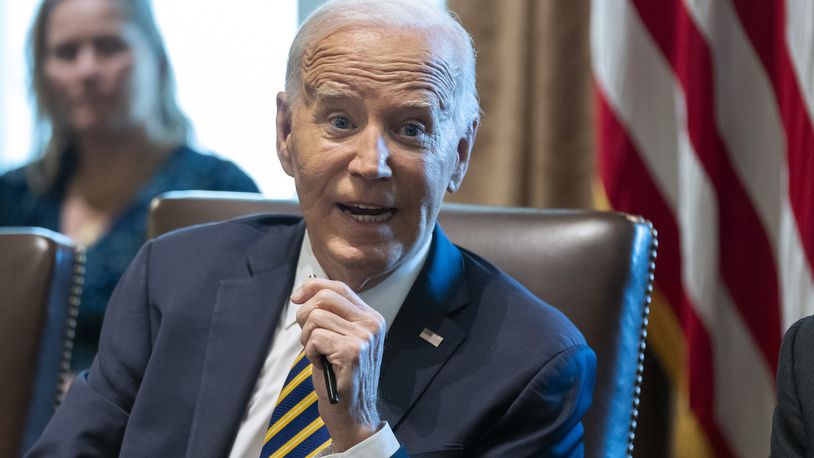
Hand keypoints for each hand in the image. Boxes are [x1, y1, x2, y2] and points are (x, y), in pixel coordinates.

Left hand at [292, 278, 385, 451]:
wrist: (354, 414)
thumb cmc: (341, 377)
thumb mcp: (343, 339)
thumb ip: (333, 316)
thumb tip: (306, 293)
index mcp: (371, 317)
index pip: (339, 287)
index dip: (312, 287)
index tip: (296, 298)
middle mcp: (372, 324)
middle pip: (324, 297)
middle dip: (305, 315)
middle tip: (308, 337)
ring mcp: (364, 337)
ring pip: (315, 318)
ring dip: (307, 339)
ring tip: (319, 355)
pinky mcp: (352, 351)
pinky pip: (314, 338)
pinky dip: (310, 353)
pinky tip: (321, 365)